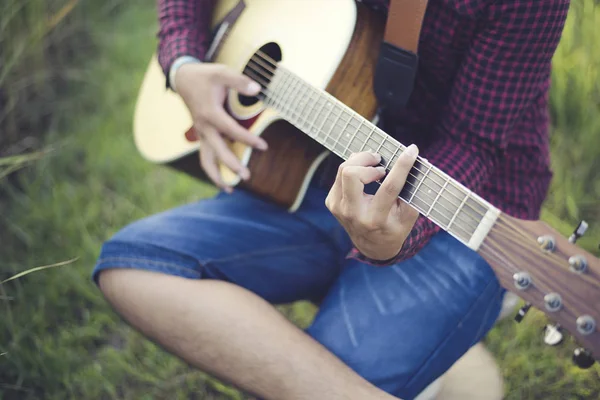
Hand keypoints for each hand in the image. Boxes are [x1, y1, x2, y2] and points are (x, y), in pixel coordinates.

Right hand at [175, 62, 267, 191]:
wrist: (184, 79)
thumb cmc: (206, 77)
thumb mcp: (222, 72)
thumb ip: (239, 81)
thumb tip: (257, 90)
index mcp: (210, 113)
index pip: (231, 130)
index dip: (248, 139)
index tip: (263, 146)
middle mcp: (204, 127)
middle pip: (217, 152)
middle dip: (231, 165)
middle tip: (247, 176)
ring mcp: (201, 134)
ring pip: (206, 160)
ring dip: (216, 176)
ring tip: (229, 190)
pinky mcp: (202, 137)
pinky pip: (206, 158)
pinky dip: (213, 171)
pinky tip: (224, 181)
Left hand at [325, 145, 419, 260]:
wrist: (372, 246)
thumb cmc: (394, 227)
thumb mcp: (408, 216)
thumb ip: (413, 192)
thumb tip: (416, 161)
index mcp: (376, 219)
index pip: (389, 188)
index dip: (401, 166)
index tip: (411, 150)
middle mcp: (354, 214)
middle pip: (352, 174)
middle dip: (367, 161)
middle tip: (380, 161)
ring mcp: (339, 208)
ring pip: (343, 171)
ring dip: (360, 161)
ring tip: (374, 164)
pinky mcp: (331, 202)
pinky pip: (339, 176)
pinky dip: (353, 168)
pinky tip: (364, 173)